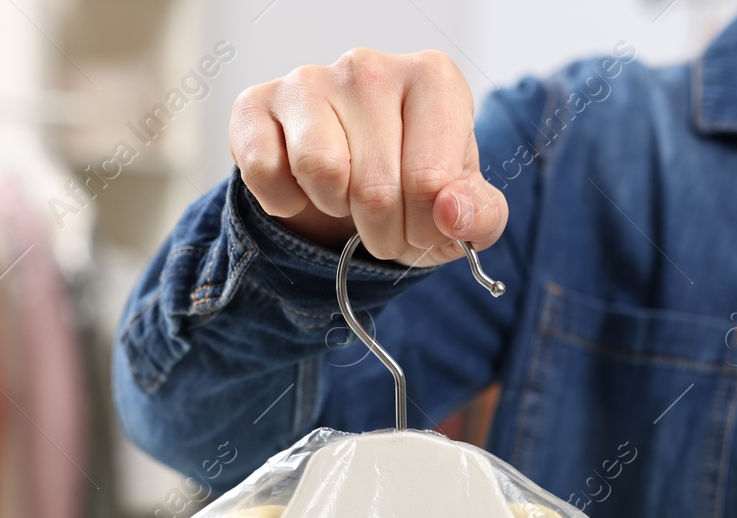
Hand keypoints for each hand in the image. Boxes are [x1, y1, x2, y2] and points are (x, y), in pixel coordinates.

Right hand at [230, 48, 507, 267]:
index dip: (425, 229)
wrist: (353, 187)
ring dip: (334, 209)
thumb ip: (480, 216)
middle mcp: (371, 66)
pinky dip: (283, 202)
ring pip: (321, 171)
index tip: (424, 225)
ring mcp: (309, 78)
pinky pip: (264, 171)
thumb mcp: (465, 209)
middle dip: (382, 232)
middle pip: (375, 188)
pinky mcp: (256, 104)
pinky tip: (302, 187)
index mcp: (433, 80)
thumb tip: (451, 214)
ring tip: (346, 197)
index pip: (429, 183)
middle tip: (385, 225)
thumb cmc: (415, 188)